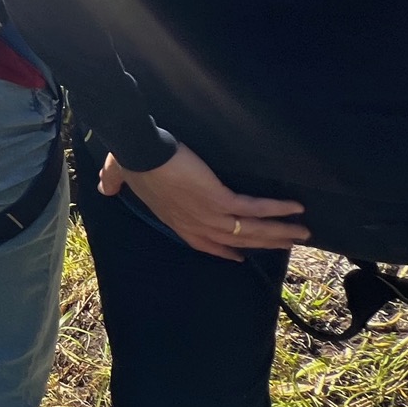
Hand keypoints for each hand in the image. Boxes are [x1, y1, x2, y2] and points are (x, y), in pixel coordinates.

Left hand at [99, 142, 310, 260]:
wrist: (139, 149)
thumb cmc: (130, 159)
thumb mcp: (120, 176)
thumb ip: (114, 182)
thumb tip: (104, 187)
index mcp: (174, 219)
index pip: (202, 243)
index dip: (222, 250)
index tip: (239, 257)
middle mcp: (194, 223)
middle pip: (236, 241)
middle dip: (264, 243)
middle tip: (289, 243)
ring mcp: (208, 214)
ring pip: (251, 230)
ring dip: (279, 232)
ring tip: (303, 232)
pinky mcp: (219, 200)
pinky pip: (254, 209)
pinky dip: (276, 209)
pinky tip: (295, 207)